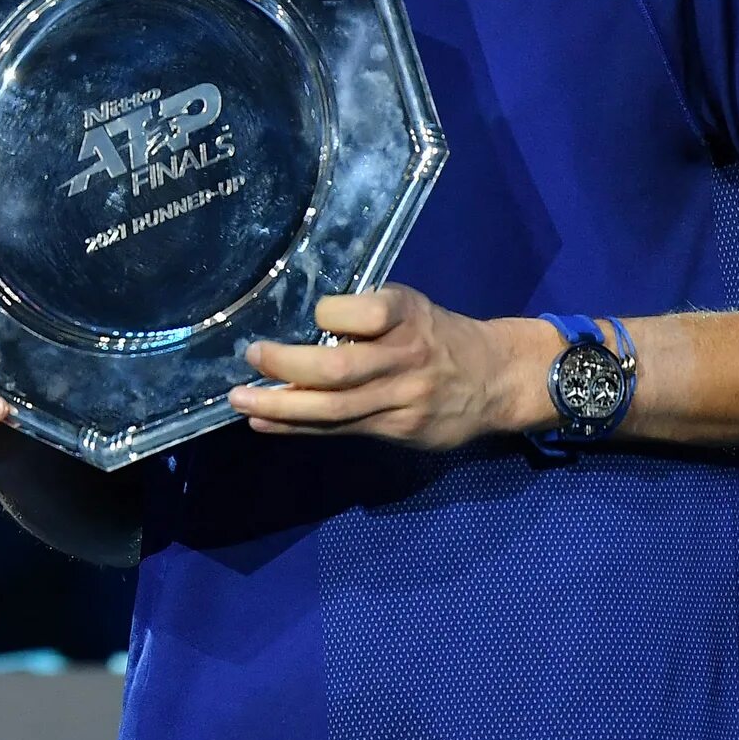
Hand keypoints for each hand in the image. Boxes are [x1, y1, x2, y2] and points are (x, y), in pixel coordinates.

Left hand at [230, 286, 553, 449]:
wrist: (496, 380)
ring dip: (281, 406)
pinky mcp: (399, 430)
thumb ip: (365, 315)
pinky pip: (340, 429)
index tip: (312, 315)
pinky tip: (265, 423)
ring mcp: (404, 399)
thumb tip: (298, 325)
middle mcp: (407, 357)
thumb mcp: (412, 308)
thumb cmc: (439, 336)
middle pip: (339, 368)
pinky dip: (297, 427)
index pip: (366, 314)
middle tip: (252, 357)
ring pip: (334, 408)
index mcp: (409, 316)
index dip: (332, 315)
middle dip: (287, 366)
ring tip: (242, 402)